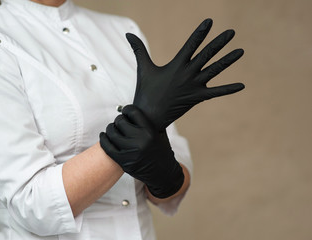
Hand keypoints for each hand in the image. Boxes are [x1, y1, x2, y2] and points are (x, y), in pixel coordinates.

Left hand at [99, 105, 183, 198]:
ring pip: (112, 133)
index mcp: (150, 131)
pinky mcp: (124, 162)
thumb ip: (147, 122)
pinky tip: (104, 136)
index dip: (127, 110)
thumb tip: (132, 111)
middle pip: (120, 122)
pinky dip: (104, 140)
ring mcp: (131, 152)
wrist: (163, 173)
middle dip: (119, 120)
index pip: (133, 112)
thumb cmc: (161, 151)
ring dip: (110, 128)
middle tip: (120, 122)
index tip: (125, 111)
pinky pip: (108, 148)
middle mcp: (140, 141)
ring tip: (112, 128)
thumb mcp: (159, 133)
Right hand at [127, 18, 244, 129]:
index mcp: (176, 65)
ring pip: (215, 70)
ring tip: (241, 51)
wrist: (150, 117)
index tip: (209, 21)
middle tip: (232, 31)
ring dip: (228, 60)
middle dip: (220, 42)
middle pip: (207, 54)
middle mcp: (188, 74)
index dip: (200, 32)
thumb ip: (138, 50)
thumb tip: (127, 34)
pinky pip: (216, 93)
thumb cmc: (145, 92)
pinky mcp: (197, 98)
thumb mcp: (143, 69)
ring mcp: (194, 86)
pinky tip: (242, 85)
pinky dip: (228, 89)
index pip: (191, 44)